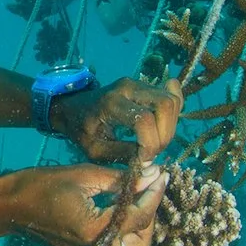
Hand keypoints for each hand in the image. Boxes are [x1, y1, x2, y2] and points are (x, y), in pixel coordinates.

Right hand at [0, 162, 169, 245]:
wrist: (8, 207)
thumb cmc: (41, 184)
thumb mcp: (84, 175)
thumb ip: (121, 179)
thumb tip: (152, 174)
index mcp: (94, 230)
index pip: (139, 215)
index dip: (154, 193)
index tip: (162, 174)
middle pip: (142, 242)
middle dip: (150, 215)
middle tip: (148, 188)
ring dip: (139, 226)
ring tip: (136, 198)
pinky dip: (123, 229)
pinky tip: (120, 206)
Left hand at [52, 76, 183, 163]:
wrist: (72, 107)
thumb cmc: (81, 130)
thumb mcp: (95, 150)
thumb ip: (123, 155)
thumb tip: (150, 161)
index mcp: (110, 103)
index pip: (144, 120)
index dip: (150, 144)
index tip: (142, 160)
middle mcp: (127, 88)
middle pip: (165, 105)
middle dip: (165, 134)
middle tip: (152, 152)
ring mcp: (138, 84)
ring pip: (171, 100)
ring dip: (170, 127)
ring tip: (155, 143)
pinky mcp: (145, 86)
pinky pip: (170, 96)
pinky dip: (173, 114)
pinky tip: (163, 126)